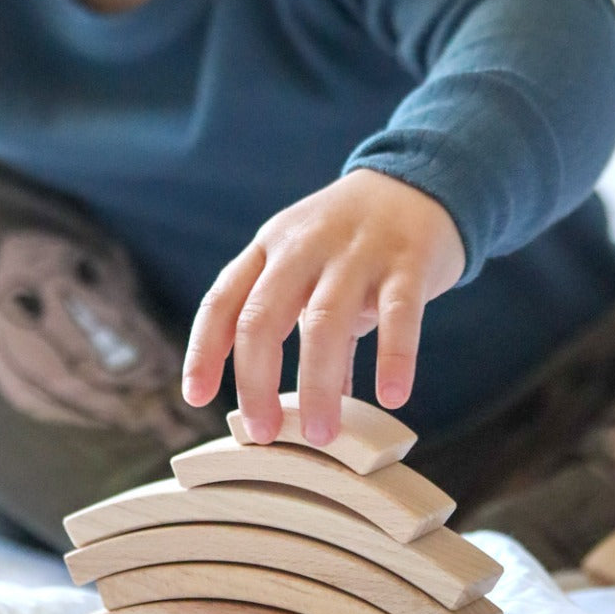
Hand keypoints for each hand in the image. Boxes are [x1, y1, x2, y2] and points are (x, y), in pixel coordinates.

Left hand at [182, 168, 465, 446]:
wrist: (420, 180)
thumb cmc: (356, 238)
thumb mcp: (317, 271)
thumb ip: (308, 331)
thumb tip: (311, 405)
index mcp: (270, 248)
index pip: (222, 300)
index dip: (204, 349)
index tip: (195, 397)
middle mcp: (303, 247)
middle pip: (262, 317)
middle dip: (256, 382)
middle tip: (264, 433)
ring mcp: (355, 251)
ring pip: (323, 322)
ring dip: (317, 385)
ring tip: (321, 433)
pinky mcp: (408, 261)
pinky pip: (397, 315)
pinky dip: (393, 358)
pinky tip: (392, 397)